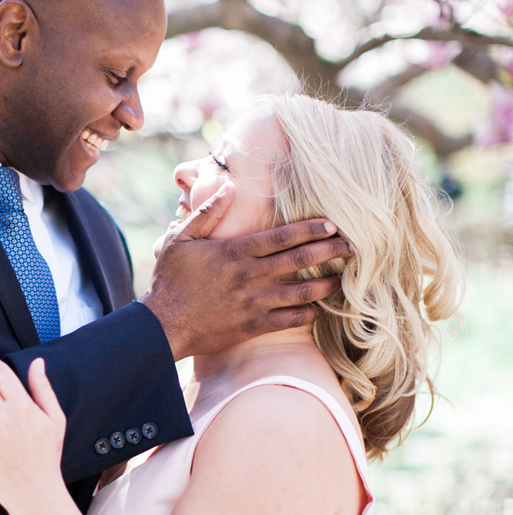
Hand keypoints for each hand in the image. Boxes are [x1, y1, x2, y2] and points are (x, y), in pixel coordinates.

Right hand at [140, 183, 352, 361]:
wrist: (162, 325)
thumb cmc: (170, 281)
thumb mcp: (180, 240)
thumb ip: (207, 214)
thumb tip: (229, 188)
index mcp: (236, 253)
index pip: (284, 237)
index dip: (312, 229)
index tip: (333, 225)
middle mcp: (251, 276)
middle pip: (301, 260)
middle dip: (331, 251)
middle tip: (353, 247)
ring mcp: (255, 303)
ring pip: (304, 292)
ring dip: (328, 284)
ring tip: (343, 278)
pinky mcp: (254, 326)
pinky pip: (292, 320)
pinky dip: (310, 313)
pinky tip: (319, 308)